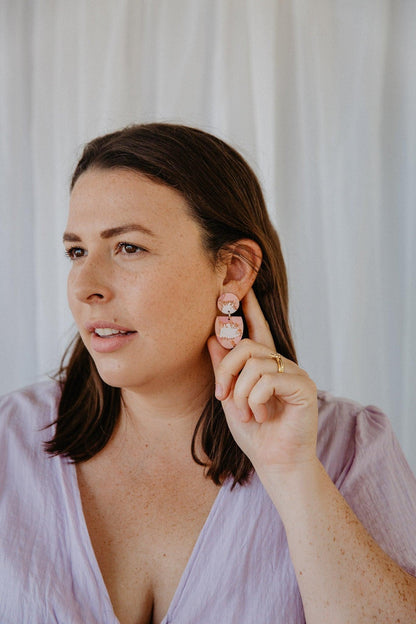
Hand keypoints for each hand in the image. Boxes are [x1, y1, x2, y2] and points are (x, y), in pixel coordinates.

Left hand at [207, 289, 318, 474]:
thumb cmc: (255, 433)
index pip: (256, 329)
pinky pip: (268, 379)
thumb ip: (224, 368)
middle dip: (226, 370)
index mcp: (265, 365)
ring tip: (249, 414)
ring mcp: (295, 373)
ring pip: (254, 364)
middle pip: (246, 345)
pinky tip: (263, 416)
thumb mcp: (230, 397)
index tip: (240, 287)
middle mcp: (282, 364)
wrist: (275, 462)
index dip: (249, 308)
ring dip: (241, 393)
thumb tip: (212, 336)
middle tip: (222, 396)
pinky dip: (256, 401)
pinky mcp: (304, 387)